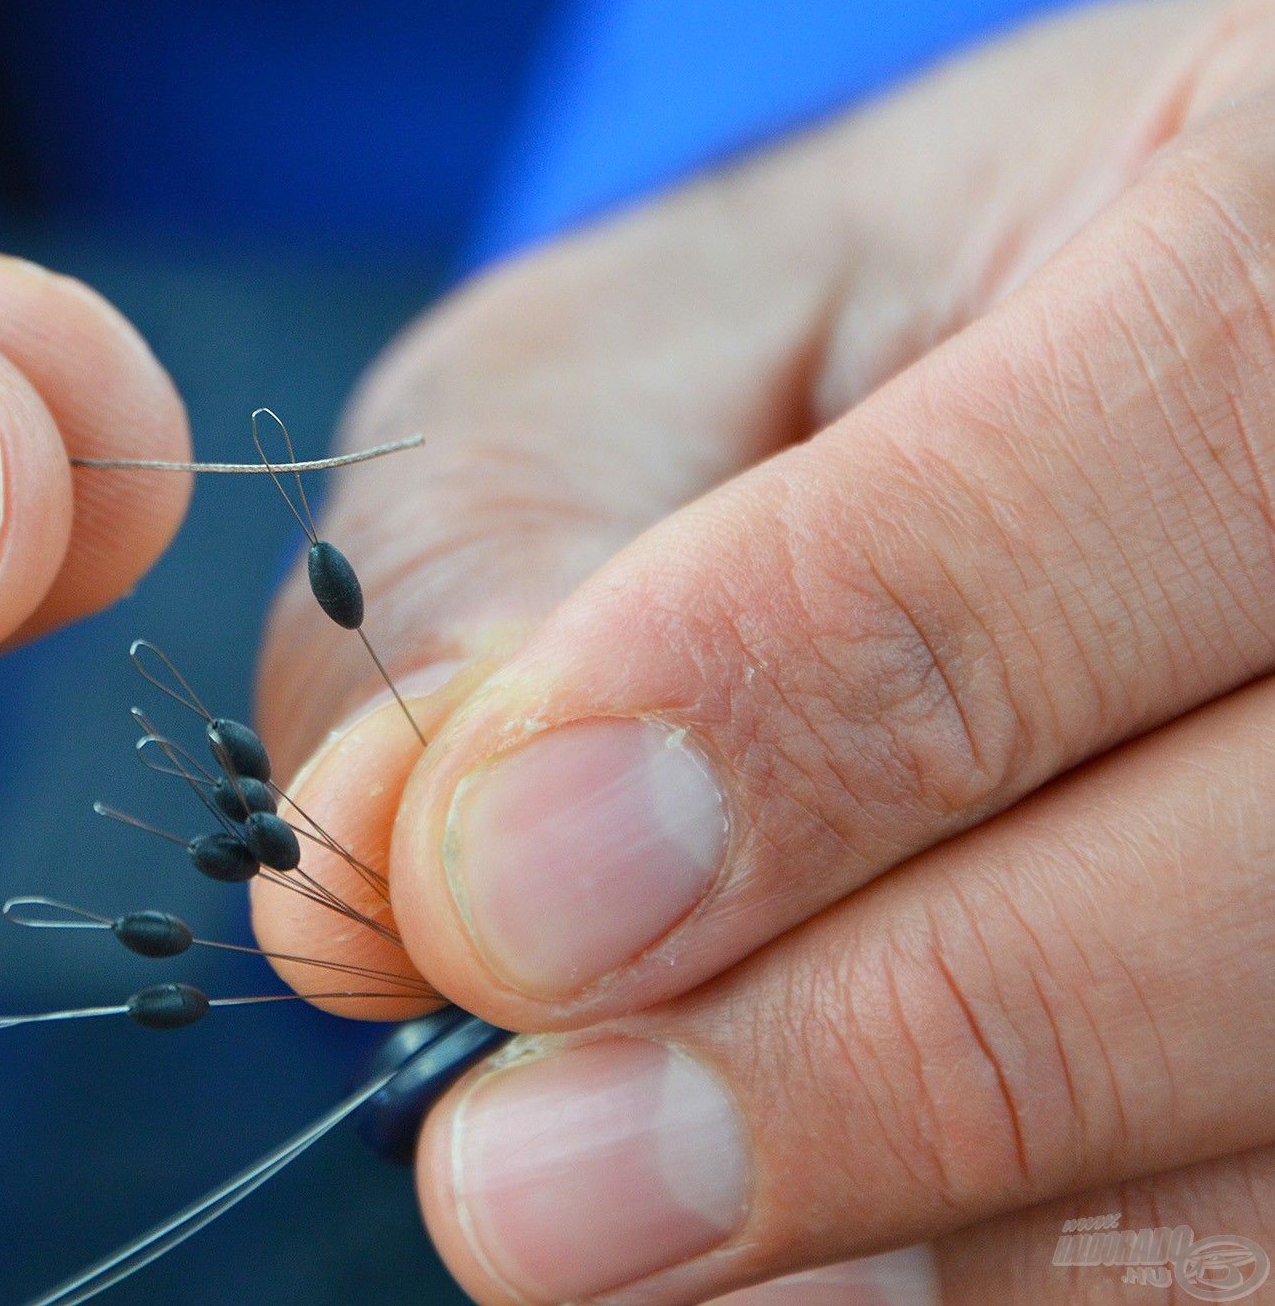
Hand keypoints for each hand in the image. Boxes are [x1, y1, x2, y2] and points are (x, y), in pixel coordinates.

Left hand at [254, 0, 1274, 1301]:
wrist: (1057, 380)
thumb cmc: (832, 348)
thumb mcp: (626, 354)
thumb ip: (493, 554)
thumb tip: (376, 864)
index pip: (1166, 462)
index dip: (805, 700)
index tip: (492, 894)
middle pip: (1260, 884)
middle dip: (861, 1061)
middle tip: (518, 1181)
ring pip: (1267, 1147)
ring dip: (920, 1217)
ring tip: (614, 1201)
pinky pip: (1243, 1247)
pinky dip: (992, 1278)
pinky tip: (809, 1223)